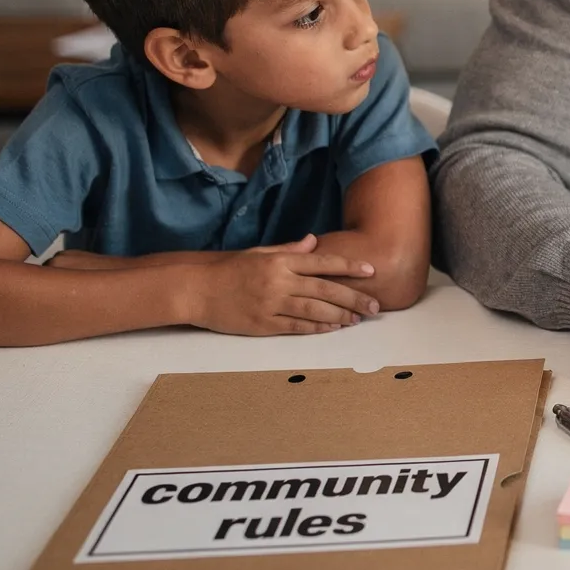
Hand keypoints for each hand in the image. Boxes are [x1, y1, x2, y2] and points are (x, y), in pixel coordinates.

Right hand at [188, 234, 379, 335]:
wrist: (195, 289)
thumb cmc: (228, 269)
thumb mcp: (259, 252)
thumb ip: (289, 250)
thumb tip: (314, 241)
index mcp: (279, 261)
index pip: (323, 262)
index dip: (350, 267)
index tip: (371, 271)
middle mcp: (279, 281)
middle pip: (325, 290)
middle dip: (353, 298)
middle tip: (374, 306)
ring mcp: (271, 303)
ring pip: (314, 311)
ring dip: (339, 316)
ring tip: (357, 319)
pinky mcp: (262, 324)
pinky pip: (295, 327)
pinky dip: (317, 328)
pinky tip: (332, 328)